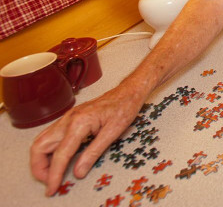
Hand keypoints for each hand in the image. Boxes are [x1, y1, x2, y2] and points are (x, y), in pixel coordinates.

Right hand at [30, 83, 145, 195]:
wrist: (127, 92)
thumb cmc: (124, 108)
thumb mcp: (113, 132)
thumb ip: (94, 152)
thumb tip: (78, 171)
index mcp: (79, 122)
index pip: (60, 154)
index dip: (54, 174)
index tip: (53, 188)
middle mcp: (68, 119)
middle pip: (40, 146)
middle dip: (39, 167)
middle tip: (49, 181)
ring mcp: (67, 118)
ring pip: (41, 141)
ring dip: (41, 159)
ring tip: (51, 173)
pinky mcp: (69, 119)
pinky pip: (49, 136)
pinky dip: (47, 150)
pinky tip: (56, 159)